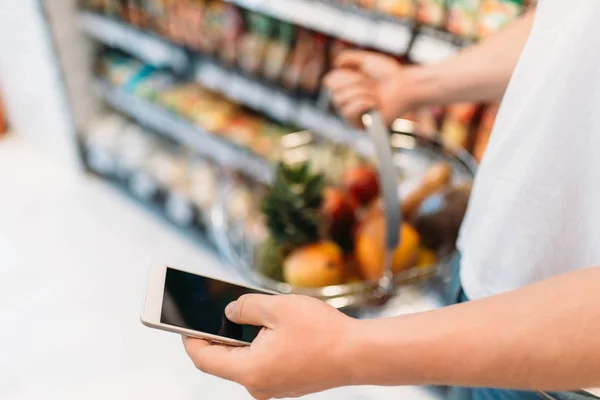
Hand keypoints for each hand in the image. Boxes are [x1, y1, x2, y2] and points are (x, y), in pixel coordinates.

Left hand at [183, 294, 357, 399]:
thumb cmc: (322, 332)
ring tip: (250, 314)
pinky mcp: (286, 383)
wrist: (358, 354)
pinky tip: (270, 328)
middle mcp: (258, 385)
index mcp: (249, 370)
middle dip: (218, 334)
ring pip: (245, 361)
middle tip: (217, 310)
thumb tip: (229, 312)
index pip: (204, 358)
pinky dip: (259, 347)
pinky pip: (263, 364)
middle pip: (224, 360)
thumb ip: (246, 307)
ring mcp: (273, 388)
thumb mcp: (278, 307)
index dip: (189, 339)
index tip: (181, 323)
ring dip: (242, 339)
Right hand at [324, 50, 419, 126]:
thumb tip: (336, 63)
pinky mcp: (362, 125)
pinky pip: (349, 113)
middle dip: (354, 83)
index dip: (343, 75)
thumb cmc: (390, 74)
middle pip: (334, 91)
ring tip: (376, 94)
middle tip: (371, 84)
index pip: (329, 82)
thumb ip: (350, 58)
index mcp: (347, 87)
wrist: (406, 86)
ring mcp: (355, 115)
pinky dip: (363, 103)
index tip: (360, 73)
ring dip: (361, 92)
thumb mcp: (367, 60)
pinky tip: (375, 103)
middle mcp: (348, 102)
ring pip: (341, 101)